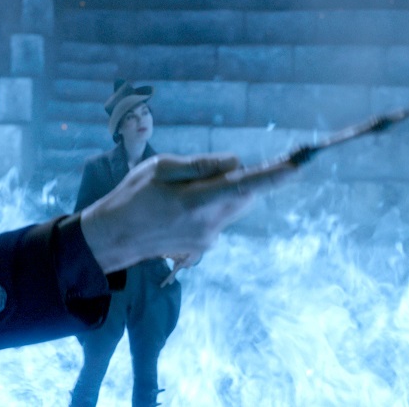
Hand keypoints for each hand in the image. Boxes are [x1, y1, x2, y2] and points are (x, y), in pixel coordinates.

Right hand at [80, 153, 285, 272]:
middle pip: (244, 195)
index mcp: (195, 201)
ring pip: (233, 207)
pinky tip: (177, 208)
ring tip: (182, 193)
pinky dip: (210, 206)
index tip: (296, 167)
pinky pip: (219, 218)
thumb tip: (236, 163)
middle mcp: (207, 224)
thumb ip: (201, 165)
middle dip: (240, 179)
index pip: (243, 185)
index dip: (272, 176)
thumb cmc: (132, 196)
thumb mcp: (159, 168)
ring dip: (222, 193)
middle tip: (208, 170)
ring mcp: (207, 238)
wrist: (113, 238)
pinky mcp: (203, 245)